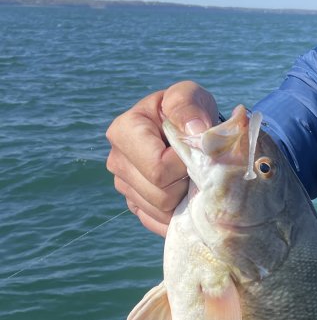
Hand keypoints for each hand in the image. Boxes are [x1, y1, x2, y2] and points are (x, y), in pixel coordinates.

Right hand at [106, 81, 218, 235]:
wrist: (189, 134)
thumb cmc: (188, 113)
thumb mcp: (189, 97)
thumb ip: (188, 105)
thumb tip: (195, 130)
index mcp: (123, 131)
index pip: (158, 169)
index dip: (184, 165)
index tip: (195, 150)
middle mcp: (117, 161)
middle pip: (160, 195)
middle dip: (187, 184)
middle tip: (196, 166)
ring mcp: (124, 186)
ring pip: (161, 211)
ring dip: (185, 199)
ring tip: (190, 176)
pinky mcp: (135, 205)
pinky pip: (159, 223)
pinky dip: (178, 214)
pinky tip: (185, 193)